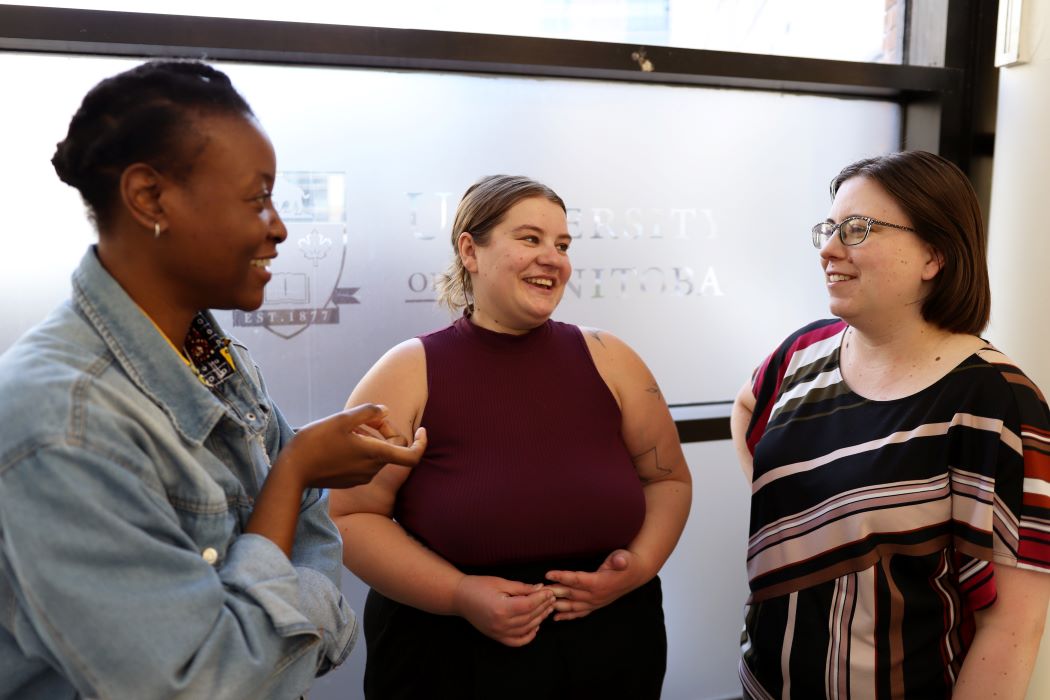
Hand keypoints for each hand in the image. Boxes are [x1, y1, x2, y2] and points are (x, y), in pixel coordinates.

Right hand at [278, 403, 425, 489]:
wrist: (292, 470)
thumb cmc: (316, 441)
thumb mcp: (343, 419)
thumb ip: (369, 412)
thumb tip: (386, 411)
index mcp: (375, 455)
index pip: (412, 456)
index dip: (422, 442)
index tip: (421, 429)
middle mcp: (372, 469)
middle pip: (392, 447)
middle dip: (384, 429)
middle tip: (366, 418)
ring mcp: (361, 477)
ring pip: (378, 453)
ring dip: (370, 437)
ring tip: (349, 428)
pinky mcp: (350, 480)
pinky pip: (365, 461)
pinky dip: (361, 448)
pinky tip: (342, 440)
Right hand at [452, 575, 554, 646]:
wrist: (459, 597)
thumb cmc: (478, 586)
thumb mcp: (501, 582)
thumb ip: (521, 588)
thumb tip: (540, 588)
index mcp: (501, 608)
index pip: (529, 605)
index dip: (541, 598)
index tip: (549, 591)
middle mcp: (501, 624)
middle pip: (530, 617)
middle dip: (543, 607)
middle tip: (552, 598)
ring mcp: (498, 632)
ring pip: (526, 629)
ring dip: (539, 619)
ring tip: (547, 608)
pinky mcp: (496, 637)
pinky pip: (517, 641)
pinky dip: (528, 636)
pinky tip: (535, 627)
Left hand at [544, 549, 645, 620]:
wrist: (636, 573)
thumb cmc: (628, 562)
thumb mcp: (625, 557)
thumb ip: (620, 560)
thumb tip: (620, 560)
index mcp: (599, 582)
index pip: (577, 579)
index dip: (562, 576)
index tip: (548, 573)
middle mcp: (596, 595)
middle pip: (570, 594)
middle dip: (553, 592)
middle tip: (536, 591)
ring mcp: (595, 602)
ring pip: (571, 606)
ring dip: (556, 605)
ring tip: (540, 605)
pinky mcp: (595, 605)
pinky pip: (578, 613)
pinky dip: (567, 616)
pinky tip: (555, 618)